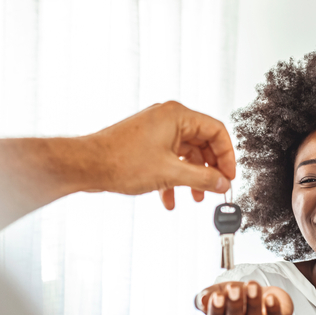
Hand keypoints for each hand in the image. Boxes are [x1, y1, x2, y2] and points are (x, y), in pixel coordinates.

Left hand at [89, 101, 235, 208]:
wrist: (87, 165)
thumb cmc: (120, 161)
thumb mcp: (170, 173)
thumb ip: (201, 179)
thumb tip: (222, 183)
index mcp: (177, 116)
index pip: (216, 131)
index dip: (227, 155)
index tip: (228, 176)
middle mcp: (167, 119)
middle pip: (202, 143)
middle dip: (209, 169)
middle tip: (215, 188)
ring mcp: (155, 132)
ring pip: (185, 154)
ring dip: (192, 178)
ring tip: (195, 198)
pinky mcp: (145, 145)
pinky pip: (169, 160)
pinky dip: (173, 179)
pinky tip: (169, 199)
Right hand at [196, 281, 292, 314]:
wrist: (264, 298)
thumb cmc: (238, 297)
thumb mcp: (219, 293)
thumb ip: (207, 296)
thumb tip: (201, 299)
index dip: (216, 312)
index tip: (217, 295)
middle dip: (234, 309)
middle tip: (233, 288)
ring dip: (253, 304)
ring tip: (252, 285)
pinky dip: (273, 310)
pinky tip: (270, 297)